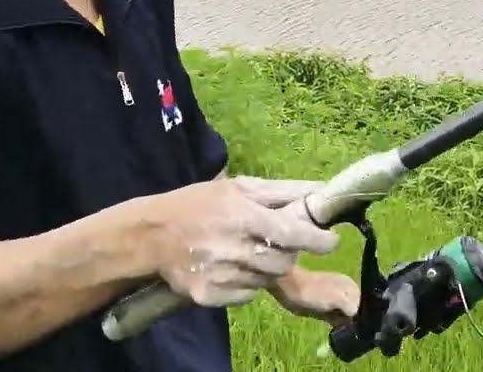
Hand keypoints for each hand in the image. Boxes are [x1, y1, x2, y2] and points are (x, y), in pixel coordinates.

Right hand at [145, 177, 340, 308]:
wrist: (150, 235)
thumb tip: (322, 190)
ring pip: (266, 280)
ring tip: (248, 251)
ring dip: (267, 268)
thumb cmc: (199, 204)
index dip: (318, 240)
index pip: (292, 234)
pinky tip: (231, 267)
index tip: (332, 241)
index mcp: (242, 216)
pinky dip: (247, 284)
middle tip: (278, 242)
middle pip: (284, 261)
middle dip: (289, 253)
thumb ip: (282, 191)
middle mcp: (233, 247)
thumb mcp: (238, 187)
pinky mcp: (208, 296)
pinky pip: (246, 296)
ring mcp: (219, 275)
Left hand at [268, 266, 360, 327]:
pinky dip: (338, 328)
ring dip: (345, 327)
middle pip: (357, 314)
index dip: (361, 319)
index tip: (357, 328)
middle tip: (348, 332)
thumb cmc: (313, 291)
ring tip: (341, 332)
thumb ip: (351, 308)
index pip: (364, 307)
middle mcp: (347, 294)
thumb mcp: (336, 298)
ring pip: (347, 319)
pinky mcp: (327, 310)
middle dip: (354, 323)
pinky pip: (338, 322)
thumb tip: (358, 320)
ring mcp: (337, 302)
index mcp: (352, 287)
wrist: (289, 289)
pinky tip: (336, 332)